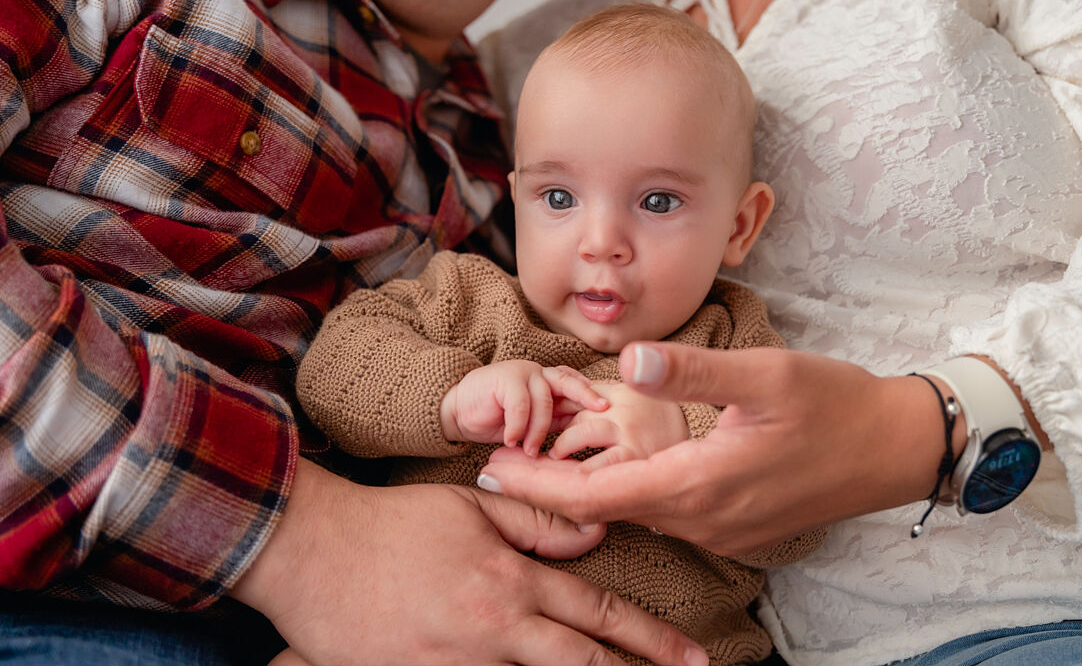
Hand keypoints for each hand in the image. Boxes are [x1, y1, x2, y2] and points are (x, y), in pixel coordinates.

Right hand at [234, 459, 707, 665]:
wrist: (314, 553)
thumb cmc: (394, 523)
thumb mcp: (471, 508)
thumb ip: (536, 522)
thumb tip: (593, 535)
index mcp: (512, 580)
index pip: (596, 613)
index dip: (649, 638)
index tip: (689, 654)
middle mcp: (496, 629)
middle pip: (582, 662)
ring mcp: (461, 664)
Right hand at [441, 361, 606, 454]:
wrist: (459, 411)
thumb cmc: (498, 419)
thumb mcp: (534, 423)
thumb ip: (556, 422)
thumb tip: (587, 432)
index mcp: (551, 383)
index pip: (578, 387)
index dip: (595, 397)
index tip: (616, 411)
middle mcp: (540, 374)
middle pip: (570, 381)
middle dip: (588, 395)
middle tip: (603, 411)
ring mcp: (523, 373)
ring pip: (544, 399)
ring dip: (539, 429)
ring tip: (531, 450)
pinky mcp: (504, 378)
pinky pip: (520, 403)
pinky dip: (518, 426)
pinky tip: (512, 441)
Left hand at [480, 342, 960, 555]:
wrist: (894, 449)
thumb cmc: (834, 405)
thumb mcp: (767, 373)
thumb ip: (694, 370)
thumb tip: (628, 358)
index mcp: (700, 483)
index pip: (597, 496)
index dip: (536, 488)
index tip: (487, 473)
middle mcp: (703, 518)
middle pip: (606, 511)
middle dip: (548, 492)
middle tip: (497, 464)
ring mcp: (721, 528)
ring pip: (636, 514)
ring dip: (585, 495)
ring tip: (539, 464)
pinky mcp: (735, 525)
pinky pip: (666, 515)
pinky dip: (626, 496)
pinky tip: (612, 472)